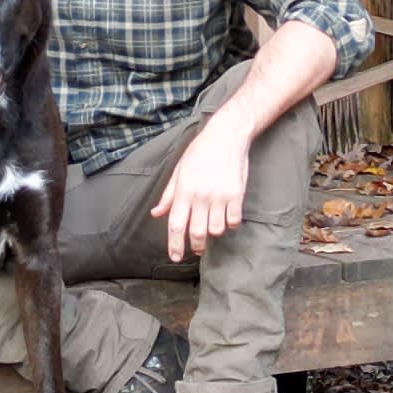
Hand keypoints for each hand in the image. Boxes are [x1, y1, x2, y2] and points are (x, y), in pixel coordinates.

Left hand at [154, 119, 255, 260]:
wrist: (226, 135)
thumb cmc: (199, 152)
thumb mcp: (179, 171)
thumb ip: (168, 196)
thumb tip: (155, 213)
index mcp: (183, 190)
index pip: (176, 225)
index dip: (175, 245)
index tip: (175, 257)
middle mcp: (200, 195)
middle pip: (197, 233)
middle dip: (196, 246)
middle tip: (197, 248)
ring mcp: (219, 196)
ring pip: (216, 230)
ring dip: (214, 232)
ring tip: (213, 224)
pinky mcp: (236, 194)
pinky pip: (233, 221)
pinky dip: (230, 224)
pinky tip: (227, 216)